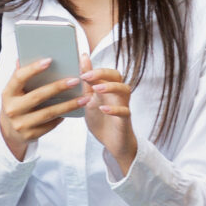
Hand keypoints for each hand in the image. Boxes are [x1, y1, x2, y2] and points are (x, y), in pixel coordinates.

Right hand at [0, 56, 85, 158]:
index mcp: (7, 93)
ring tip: (84, 98)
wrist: (8, 132)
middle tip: (76, 80)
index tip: (50, 60)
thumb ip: (21, 76)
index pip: (19, 78)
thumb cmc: (16, 104)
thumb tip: (24, 56)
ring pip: (49, 113)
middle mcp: (12, 109)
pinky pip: (51, 124)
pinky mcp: (31, 135)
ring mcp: (21, 124)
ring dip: (68, 105)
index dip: (33, 69)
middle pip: (38, 96)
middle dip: (58, 87)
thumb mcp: (14, 91)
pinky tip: (75, 109)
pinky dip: (63, 116)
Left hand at [80, 56, 136, 171]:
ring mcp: (123, 106)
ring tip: (96, 89)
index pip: (105, 71)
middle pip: (116, 76)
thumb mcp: (89, 101)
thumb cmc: (101, 120)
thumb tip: (81, 61)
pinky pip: (124, 111)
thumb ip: (86, 84)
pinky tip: (103, 109)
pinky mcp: (125, 120)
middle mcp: (117, 94)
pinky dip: (114, 109)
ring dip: (110, 87)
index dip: (93, 67)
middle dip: (102, 73)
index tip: (80, 67)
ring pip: (124, 89)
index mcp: (108, 88)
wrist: (113, 143)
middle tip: (86, 76)